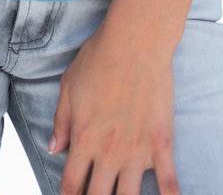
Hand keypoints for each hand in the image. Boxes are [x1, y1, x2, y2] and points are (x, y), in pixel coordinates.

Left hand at [49, 19, 179, 193]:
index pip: (71, 183)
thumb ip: (61, 122)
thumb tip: (53, 148)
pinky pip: (169, 183)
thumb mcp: (68, 87)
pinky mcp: (161, 144)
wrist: (134, 42)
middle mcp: (108, 152)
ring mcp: (137, 151)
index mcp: (84, 138)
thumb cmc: (98, 58)